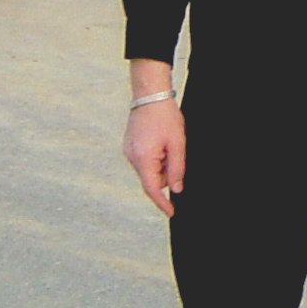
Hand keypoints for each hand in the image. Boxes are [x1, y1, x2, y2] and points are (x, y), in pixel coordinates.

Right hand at [124, 64, 183, 216]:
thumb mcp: (177, 144)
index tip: (172, 212)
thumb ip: (177, 169)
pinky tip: (162, 142)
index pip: (152, 189)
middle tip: (176, 155)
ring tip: (169, 144)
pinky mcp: (130, 145)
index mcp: (143, 159)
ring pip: (148, 169)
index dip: (162, 203)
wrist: (150, 94)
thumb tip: (176, 189)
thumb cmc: (165, 117)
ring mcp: (129, 151)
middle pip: (151, 179)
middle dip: (165, 175)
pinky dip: (155, 158)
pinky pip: (144, 160)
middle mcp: (132, 158)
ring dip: (161, 165)